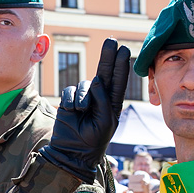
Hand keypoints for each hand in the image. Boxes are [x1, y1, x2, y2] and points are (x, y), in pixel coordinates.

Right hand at [40, 38, 130, 180]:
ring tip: (81, 112)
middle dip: (107, 56)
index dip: (121, 64)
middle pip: (105, 72)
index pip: (119, 80)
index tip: (123, 49)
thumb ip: (103, 100)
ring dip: (83, 97)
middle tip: (111, 41)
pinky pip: (70, 91)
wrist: (72, 151)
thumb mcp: (105, 121)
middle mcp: (100, 97)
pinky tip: (72, 112)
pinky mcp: (70, 100)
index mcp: (113, 103)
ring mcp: (84, 98)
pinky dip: (71, 101)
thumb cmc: (93, 140)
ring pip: (85, 84)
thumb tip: (97, 80)